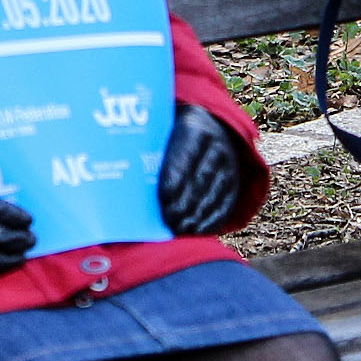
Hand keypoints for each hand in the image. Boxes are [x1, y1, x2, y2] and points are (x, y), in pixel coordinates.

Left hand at [158, 103, 244, 235]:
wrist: (211, 129)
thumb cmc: (175, 135)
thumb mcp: (165, 131)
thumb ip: (151, 149)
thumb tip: (125, 175)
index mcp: (195, 129)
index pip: (186, 155)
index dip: (174, 178)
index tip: (162, 197)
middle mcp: (217, 147)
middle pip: (200, 180)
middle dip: (183, 202)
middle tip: (167, 218)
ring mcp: (229, 167)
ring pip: (213, 195)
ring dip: (196, 215)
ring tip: (178, 228)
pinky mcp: (235, 184)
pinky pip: (226, 205)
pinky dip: (211, 221)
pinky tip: (196, 230)